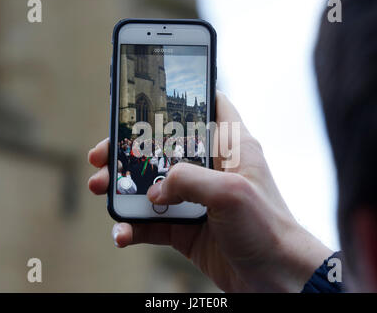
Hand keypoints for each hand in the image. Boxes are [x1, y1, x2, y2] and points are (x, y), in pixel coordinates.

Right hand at [88, 91, 331, 291]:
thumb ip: (189, 180)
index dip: (181, 98)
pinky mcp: (186, 227)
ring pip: (152, 185)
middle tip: (103, 155)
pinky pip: (152, 222)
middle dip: (131, 151)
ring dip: (123, 188)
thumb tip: (154, 189)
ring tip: (100, 188)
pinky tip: (121, 232)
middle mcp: (211, 169)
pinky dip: (133, 226)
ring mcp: (196, 199)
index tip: (149, 98)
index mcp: (230, 147)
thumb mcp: (231, 193)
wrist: (276, 278)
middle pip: (164, 148)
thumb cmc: (267, 228)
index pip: (207, 107)